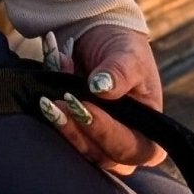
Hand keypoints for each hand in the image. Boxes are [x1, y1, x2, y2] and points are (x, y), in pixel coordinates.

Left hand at [37, 24, 166, 175]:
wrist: (100, 36)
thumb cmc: (125, 52)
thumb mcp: (129, 56)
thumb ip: (119, 73)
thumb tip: (100, 88)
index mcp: (149, 134)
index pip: (132, 149)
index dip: (107, 132)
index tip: (85, 106)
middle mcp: (124, 142)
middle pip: (101, 156)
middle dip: (77, 133)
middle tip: (57, 104)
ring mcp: (97, 138)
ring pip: (77, 147)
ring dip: (60, 125)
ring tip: (46, 100)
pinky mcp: (73, 129)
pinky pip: (59, 129)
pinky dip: (50, 110)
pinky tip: (44, 84)